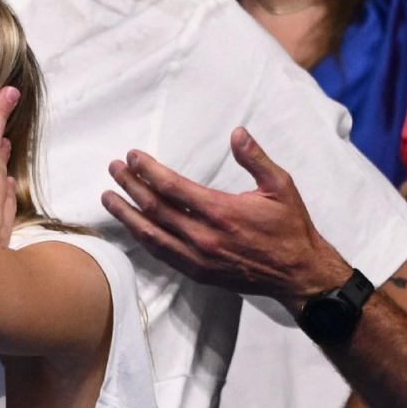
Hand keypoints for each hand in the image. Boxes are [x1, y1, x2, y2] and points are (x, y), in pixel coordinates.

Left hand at [103, 128, 345, 306]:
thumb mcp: (281, 186)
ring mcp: (198, 258)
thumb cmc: (290, 227)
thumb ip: (255, 158)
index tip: (132, 156)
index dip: (148, 170)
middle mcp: (204, 237)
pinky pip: (161, 254)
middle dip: (130, 186)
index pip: (173, 187)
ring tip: (108, 197)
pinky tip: (131, 225)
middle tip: (113, 168)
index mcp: (222, 212)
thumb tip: (237, 132)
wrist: (299, 274)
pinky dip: (142, 238)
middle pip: (155, 209)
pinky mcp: (198, 273)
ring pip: (151, 235)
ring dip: (127, 214)